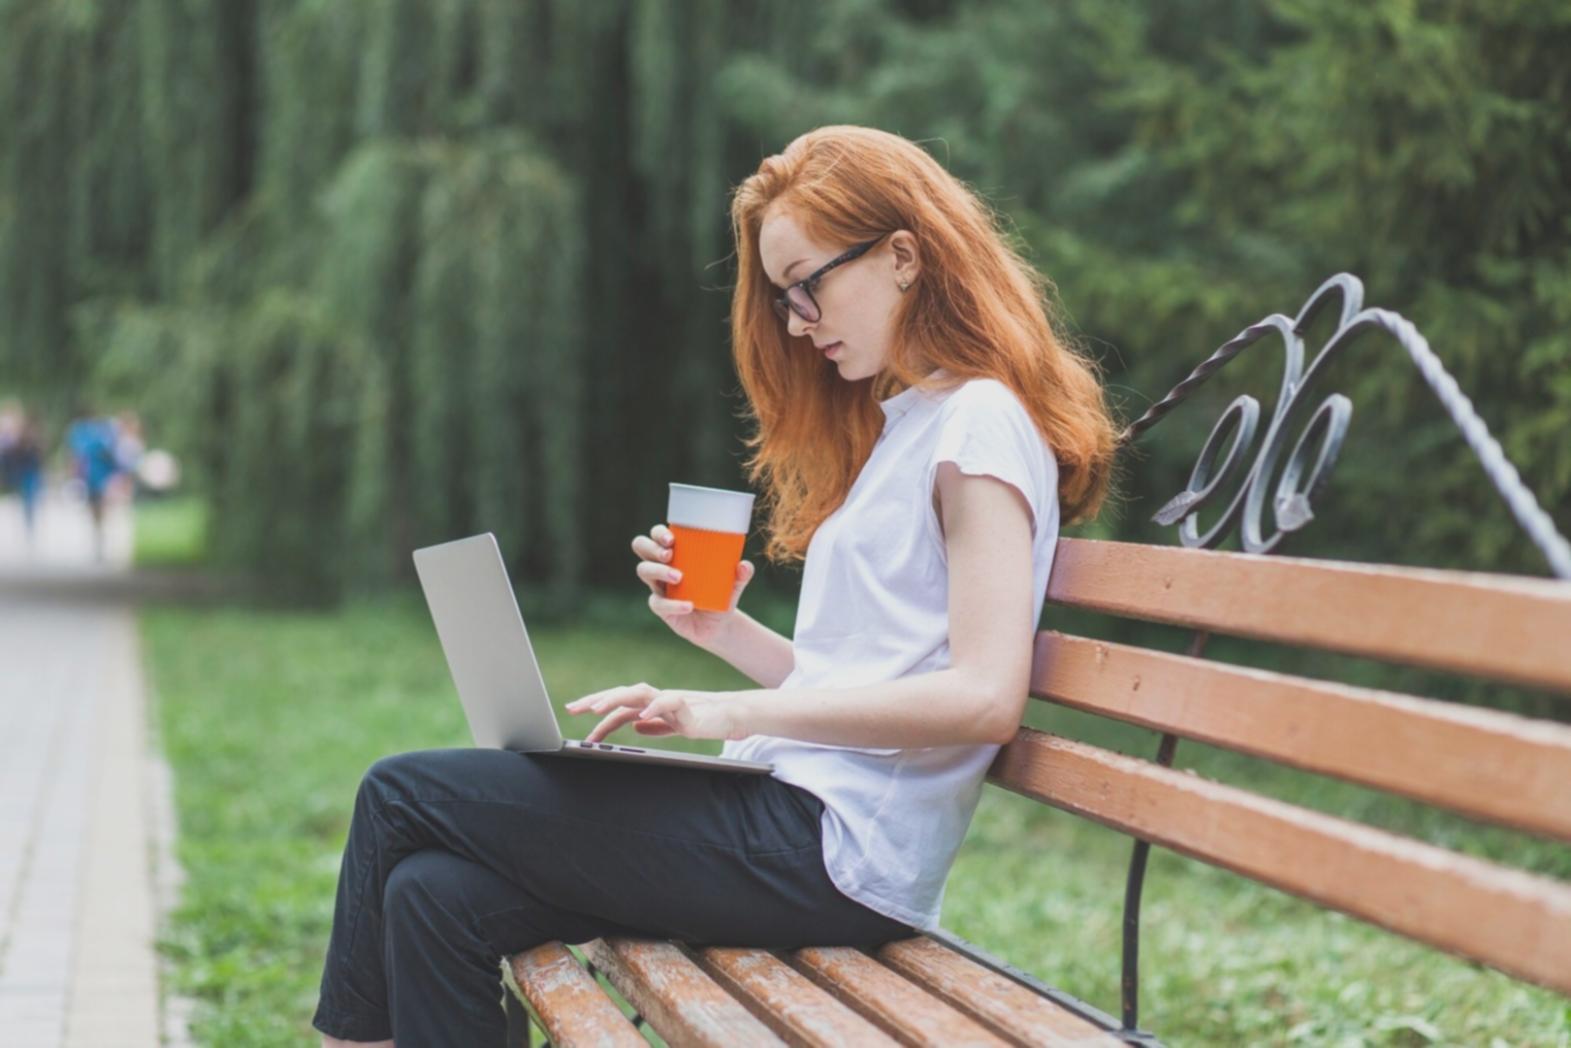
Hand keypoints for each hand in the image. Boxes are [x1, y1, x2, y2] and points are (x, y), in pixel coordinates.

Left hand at [565, 683, 749, 743]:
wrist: (734, 716)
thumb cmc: (706, 720)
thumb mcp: (674, 725)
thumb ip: (655, 725)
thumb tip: (634, 725)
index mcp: (651, 705)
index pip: (619, 705)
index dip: (597, 710)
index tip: (576, 717)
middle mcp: (657, 699)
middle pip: (621, 694)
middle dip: (595, 700)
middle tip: (573, 708)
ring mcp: (671, 700)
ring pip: (639, 693)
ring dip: (616, 699)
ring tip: (597, 710)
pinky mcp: (688, 706)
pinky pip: (669, 702)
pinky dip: (654, 709)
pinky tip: (641, 718)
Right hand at [632, 523, 754, 648]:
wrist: (718, 625)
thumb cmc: (721, 594)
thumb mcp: (734, 584)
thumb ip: (742, 574)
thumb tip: (744, 566)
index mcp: (676, 552)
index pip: (657, 534)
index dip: (658, 533)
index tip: (673, 539)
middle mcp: (662, 565)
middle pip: (642, 546)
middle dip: (652, 547)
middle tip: (669, 554)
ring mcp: (658, 586)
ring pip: (644, 571)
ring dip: (658, 570)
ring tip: (679, 577)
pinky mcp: (660, 607)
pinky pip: (658, 603)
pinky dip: (674, 604)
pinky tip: (688, 605)